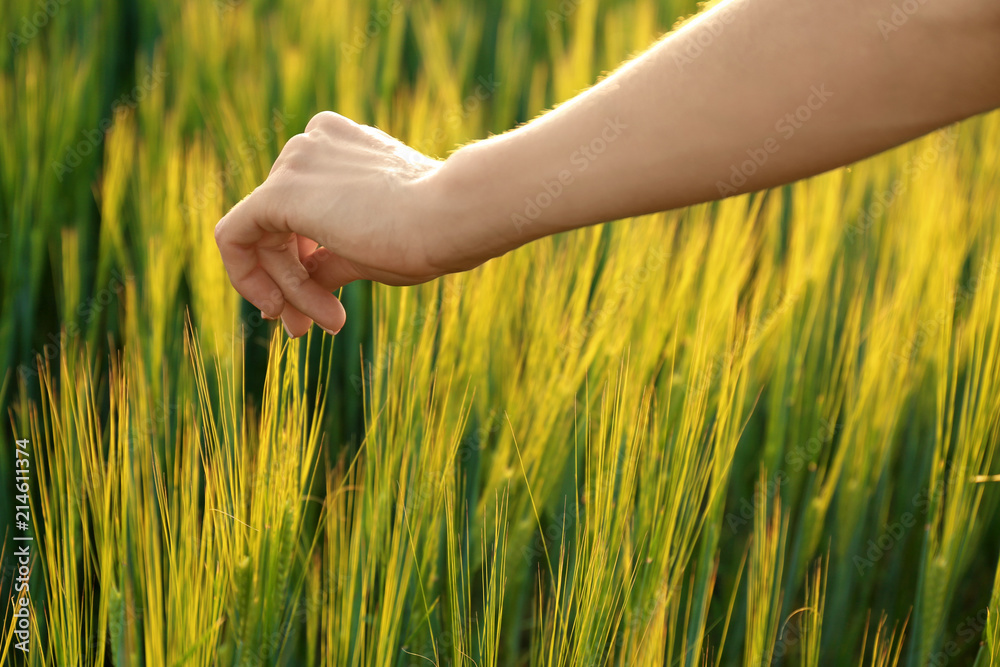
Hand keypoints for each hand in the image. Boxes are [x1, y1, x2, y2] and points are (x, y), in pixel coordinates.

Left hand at [214, 111, 445, 336]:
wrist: (451, 216)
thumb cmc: (429, 232)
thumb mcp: (369, 249)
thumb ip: (327, 261)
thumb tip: (299, 295)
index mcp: (340, 146)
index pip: (302, 210)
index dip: (301, 261)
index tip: (318, 302)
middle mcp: (312, 143)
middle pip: (279, 225)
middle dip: (294, 283)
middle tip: (315, 327)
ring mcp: (294, 162)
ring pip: (263, 236)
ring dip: (290, 288)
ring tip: (328, 321)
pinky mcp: (278, 191)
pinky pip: (236, 236)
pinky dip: (248, 276)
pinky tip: (276, 307)